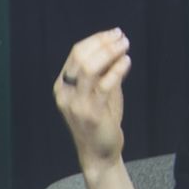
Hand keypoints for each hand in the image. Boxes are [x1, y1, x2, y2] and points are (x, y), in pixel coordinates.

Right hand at [54, 29, 132, 174]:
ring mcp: (76, 103)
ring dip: (109, 52)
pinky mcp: (91, 113)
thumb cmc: (101, 123)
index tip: (114, 34)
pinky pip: (103, 85)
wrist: (99, 154)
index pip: (76, 53)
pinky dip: (116, 70)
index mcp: (63, 86)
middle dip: (103, 42)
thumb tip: (120, 51)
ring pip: (90, 67)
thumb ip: (106, 73)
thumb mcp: (101, 94)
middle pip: (81, 56)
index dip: (96, 40)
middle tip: (121, 37)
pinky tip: (126, 62)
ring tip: (125, 46)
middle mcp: (65, 93)